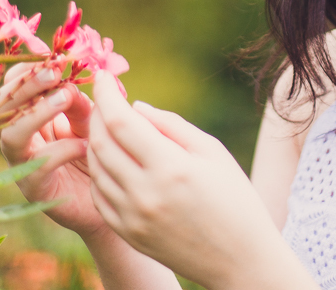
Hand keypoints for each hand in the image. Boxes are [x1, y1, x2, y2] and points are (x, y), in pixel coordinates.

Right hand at [0, 64, 107, 239]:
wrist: (109, 197)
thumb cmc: (95, 153)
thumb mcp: (88, 120)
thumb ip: (76, 102)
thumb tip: (69, 82)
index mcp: (25, 117)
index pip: (10, 87)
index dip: (24, 69)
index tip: (49, 55)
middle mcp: (17, 139)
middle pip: (2, 107)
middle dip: (26, 85)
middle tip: (54, 72)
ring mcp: (21, 165)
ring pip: (12, 135)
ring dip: (37, 113)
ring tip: (65, 98)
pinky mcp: (34, 188)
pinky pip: (39, 165)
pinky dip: (63, 150)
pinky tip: (86, 145)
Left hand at [87, 71, 301, 289]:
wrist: (240, 259)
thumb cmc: (234, 197)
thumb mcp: (212, 151)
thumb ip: (171, 124)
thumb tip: (135, 106)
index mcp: (171, 168)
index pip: (121, 121)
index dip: (107, 94)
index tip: (104, 76)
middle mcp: (145, 194)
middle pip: (101, 143)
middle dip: (97, 114)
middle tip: (106, 99)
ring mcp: (133, 218)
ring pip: (96, 168)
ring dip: (95, 141)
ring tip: (110, 127)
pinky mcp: (128, 234)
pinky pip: (99, 195)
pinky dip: (100, 171)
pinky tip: (113, 160)